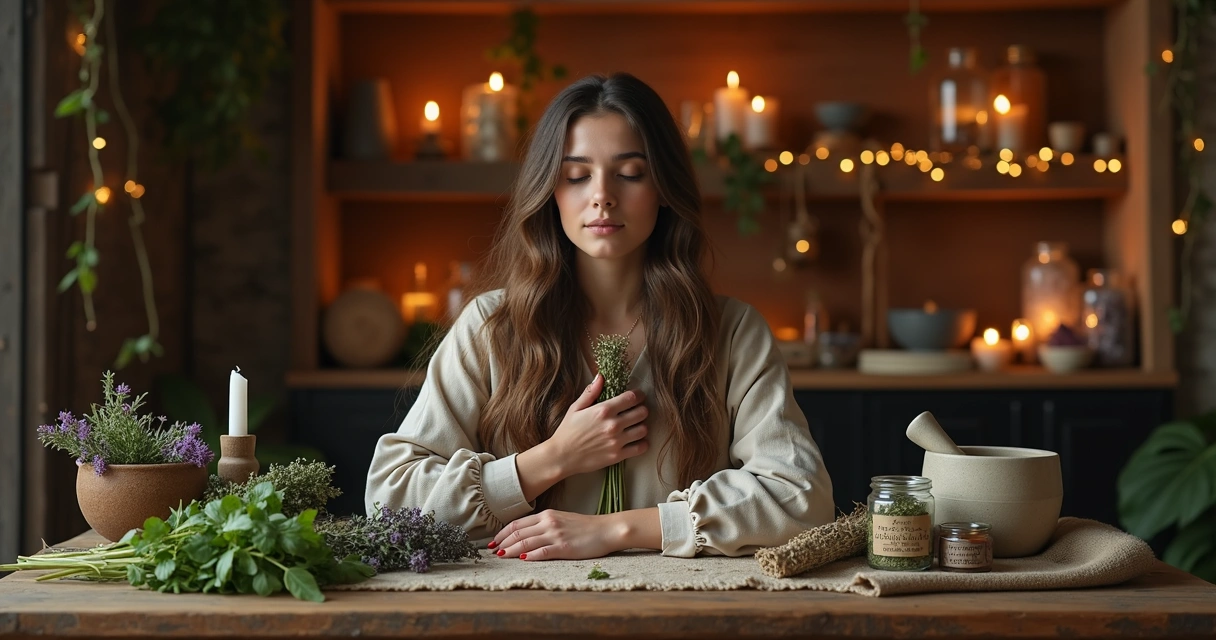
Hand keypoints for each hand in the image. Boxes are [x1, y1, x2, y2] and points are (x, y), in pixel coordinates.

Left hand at [490, 509, 621, 560]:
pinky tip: (521, 560)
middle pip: (518, 533)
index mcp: (546, 515)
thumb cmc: (586, 527)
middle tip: (492, 551)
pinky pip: (542, 552)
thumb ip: (545, 525)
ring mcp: (555, 535)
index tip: (493, 540)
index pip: (517, 523)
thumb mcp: (562, 519)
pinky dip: (529, 556)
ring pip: (525, 542)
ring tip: (501, 556)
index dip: (503, 532)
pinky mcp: (564, 547)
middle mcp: (548, 523)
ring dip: (510, 550)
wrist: (606, 529)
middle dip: (502, 542)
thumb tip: (527, 534)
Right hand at [545, 374, 648, 477]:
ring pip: (644, 429)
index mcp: (603, 410)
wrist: (562, 456)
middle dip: (642, 409)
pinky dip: (642, 443)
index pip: (632, 398)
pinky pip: (641, 448)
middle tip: (637, 411)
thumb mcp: (576, 408)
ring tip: (636, 426)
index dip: (639, 395)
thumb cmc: (568, 430)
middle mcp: (613, 425)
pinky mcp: (618, 455)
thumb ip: (591, 392)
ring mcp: (616, 441)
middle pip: (642, 412)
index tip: (638, 396)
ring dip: (642, 426)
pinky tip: (636, 440)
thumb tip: (601, 376)